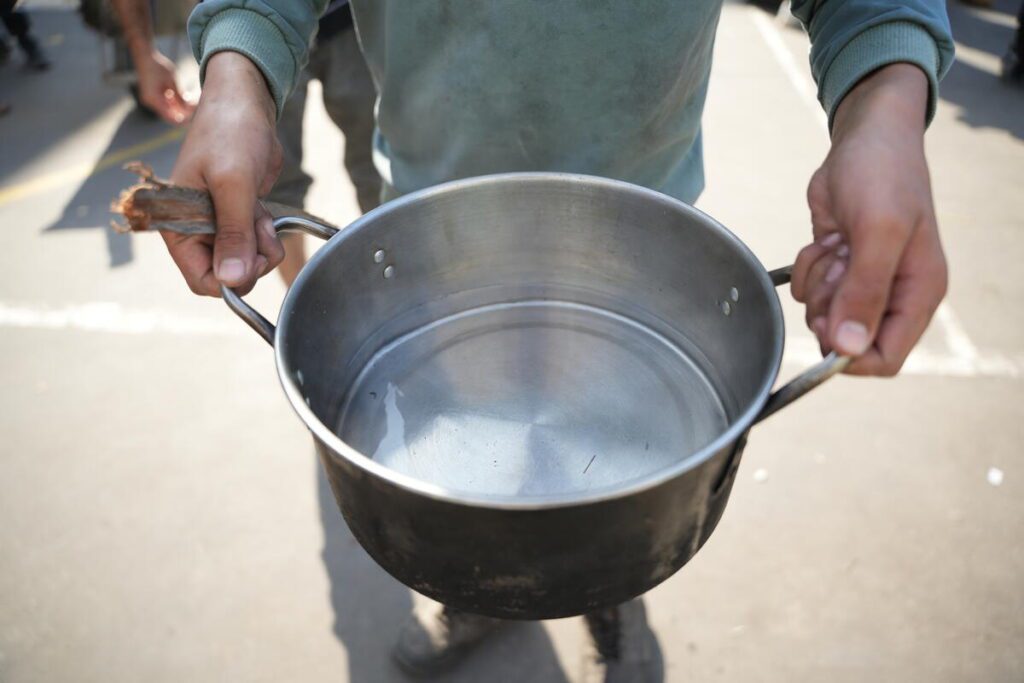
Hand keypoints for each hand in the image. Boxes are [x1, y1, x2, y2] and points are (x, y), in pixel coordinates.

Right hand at [135, 49, 195, 123]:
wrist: (145, 55)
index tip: (194, 117)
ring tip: (190, 101)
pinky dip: (172, 101)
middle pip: (169, 114)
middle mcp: (150, 102)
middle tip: (194, 108)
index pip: (170, 117)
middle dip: (181, 112)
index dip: (182, 119)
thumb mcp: (172, 81)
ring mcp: (149, 99)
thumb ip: (179, 97)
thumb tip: (188, 109)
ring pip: (167, 108)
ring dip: (178, 107)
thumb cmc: (158, 66)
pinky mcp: (151, 95)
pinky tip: (181, 96)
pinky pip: (163, 102)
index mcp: (154, 100)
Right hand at [165, 52, 284, 295]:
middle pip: (228, 274)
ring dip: (261, 243)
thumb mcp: (233, 184)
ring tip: (258, 209)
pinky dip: (265, 232)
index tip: (253, 260)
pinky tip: (261, 208)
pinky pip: (255, 244)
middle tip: (259, 226)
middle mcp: (194, 230)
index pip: (201, 280)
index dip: (230, 280)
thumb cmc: (230, 132)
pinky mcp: (237, 217)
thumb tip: (231, 280)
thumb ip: (234, 234)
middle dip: (251, 258)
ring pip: (245, 261)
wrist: (246, 103)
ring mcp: (217, 225)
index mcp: (178, 226)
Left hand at [791, 64, 947, 375]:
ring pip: (824, 314)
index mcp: (918, 294)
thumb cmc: (884, 176)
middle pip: (846, 339)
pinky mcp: (838, 267)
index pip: (885, 358)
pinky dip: (809, 266)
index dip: (850, 356)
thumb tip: (848, 346)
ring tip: (836, 246)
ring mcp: (863, 281)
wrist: (865, 138)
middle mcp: (893, 294)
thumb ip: (865, 291)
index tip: (827, 324)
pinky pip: (809, 290)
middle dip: (830, 308)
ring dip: (818, 283)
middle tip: (835, 269)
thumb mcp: (878, 231)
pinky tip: (827, 238)